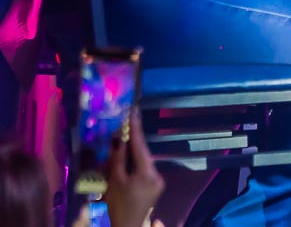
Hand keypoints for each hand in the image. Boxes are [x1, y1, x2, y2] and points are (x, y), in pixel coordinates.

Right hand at [103, 109, 165, 226]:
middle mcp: (156, 174)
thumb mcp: (114, 181)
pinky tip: (115, 176)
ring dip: (123, 164)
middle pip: (139, 155)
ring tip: (106, 171)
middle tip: (109, 151)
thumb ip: (117, 159)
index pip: (140, 145)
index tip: (133, 111)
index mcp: (148, 172)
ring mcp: (157, 181)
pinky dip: (128, 172)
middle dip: (123, 153)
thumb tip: (120, 138)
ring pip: (138, 164)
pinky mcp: (154, 187)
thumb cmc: (118, 206)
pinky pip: (140, 173)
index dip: (135, 128)